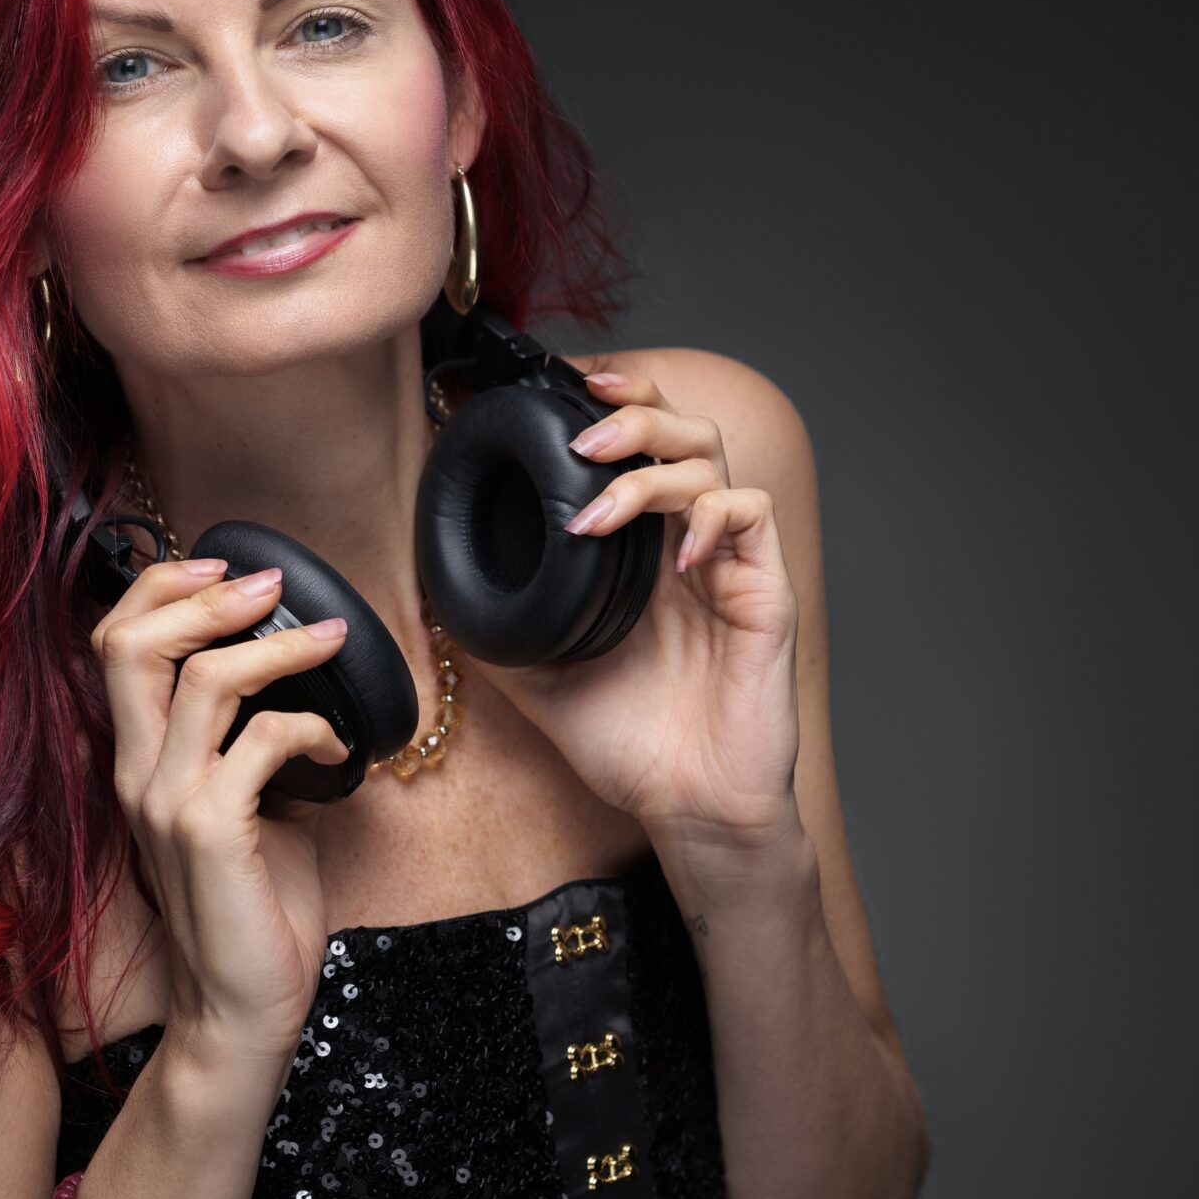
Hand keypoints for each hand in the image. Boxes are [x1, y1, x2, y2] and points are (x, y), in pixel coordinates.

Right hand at [93, 558, 353, 1071]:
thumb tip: (300, 693)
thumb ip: (248, 748)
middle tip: (269, 585)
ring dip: (278, 646)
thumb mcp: (243, 810)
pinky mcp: (211, 832)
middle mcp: (136, 775)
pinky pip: (262, 741)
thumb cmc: (251, 912)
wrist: (242, 1013)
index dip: (160, 589)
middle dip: (202, 595)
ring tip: (327, 640)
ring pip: (205, 679)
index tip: (223, 569)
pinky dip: (311, 727)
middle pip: (130, 643)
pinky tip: (342, 752)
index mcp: (135, 763)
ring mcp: (167, 802)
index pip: (114, 644)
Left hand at [456, 366, 803, 852]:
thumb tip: (435, 577)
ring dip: (650, 463)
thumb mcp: (534, 672)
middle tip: (580, 439)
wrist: (685, 807)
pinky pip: (749, 516)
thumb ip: (498, 619)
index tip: (557, 391)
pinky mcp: (763, 591)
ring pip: (712, 458)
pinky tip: (672, 558)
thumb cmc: (625, 741)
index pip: (635, 443)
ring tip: (599, 495)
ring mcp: (726, 562)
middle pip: (680, 427)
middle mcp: (684, 542)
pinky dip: (708, 515)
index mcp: (637, 548)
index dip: (607, 402)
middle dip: (631, 410)